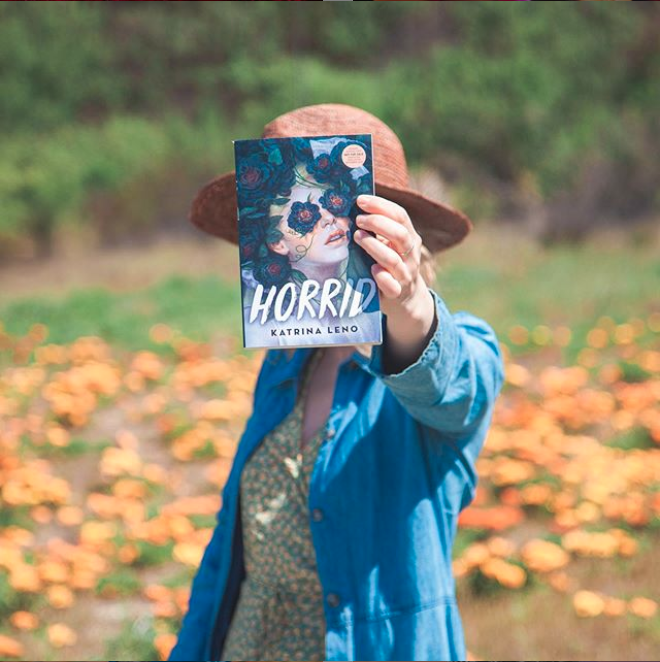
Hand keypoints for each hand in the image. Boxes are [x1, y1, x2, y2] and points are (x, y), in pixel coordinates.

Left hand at [354, 194, 436, 371]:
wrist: (405, 298)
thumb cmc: (389, 264)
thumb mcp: (388, 244)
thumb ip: (376, 230)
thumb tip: (350, 208)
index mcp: (409, 237)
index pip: (400, 216)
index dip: (381, 206)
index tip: (360, 200)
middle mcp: (410, 254)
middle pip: (400, 234)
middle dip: (378, 223)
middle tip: (358, 220)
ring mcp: (405, 274)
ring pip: (394, 259)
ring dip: (374, 246)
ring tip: (357, 237)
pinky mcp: (398, 293)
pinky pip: (393, 285)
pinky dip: (383, 277)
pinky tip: (372, 270)